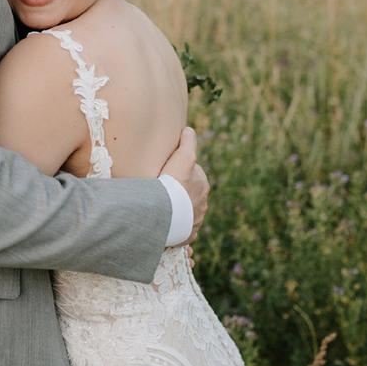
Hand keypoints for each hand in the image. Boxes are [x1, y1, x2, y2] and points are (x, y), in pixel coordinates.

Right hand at [158, 126, 208, 244]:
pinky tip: (167, 226)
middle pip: (190, 196)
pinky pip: (182, 231)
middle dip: (180, 194)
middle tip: (163, 193)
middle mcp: (203, 204)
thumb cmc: (174, 183)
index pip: (192, 176)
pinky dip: (176, 228)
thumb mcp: (183, 156)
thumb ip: (187, 142)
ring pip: (186, 214)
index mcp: (203, 186)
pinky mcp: (187, 235)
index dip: (180, 174)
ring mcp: (196, 221)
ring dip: (178, 212)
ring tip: (162, 211)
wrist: (166, 212)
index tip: (167, 175)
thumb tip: (189, 130)